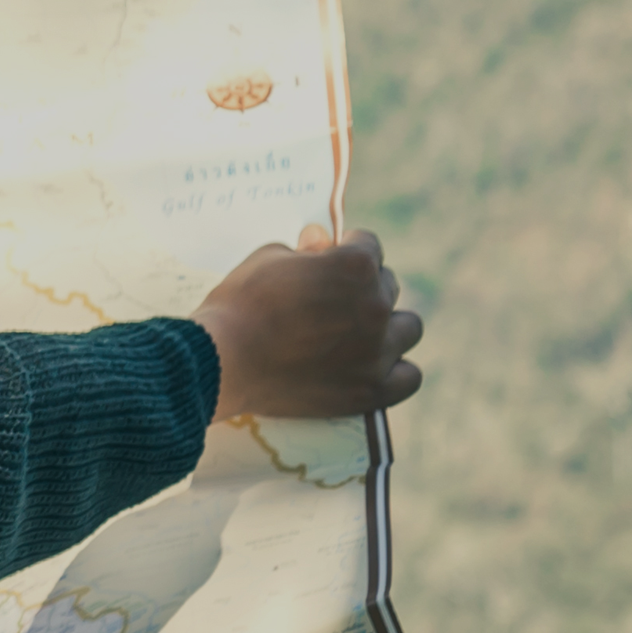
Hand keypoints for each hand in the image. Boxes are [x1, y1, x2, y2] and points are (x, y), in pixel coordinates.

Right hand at [192, 223, 422, 418]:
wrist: (221, 360)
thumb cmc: (240, 303)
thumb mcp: (268, 259)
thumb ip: (305, 250)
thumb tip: (320, 242)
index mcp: (356, 265)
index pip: (368, 245)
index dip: (345, 250)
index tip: (329, 260)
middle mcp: (375, 305)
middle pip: (388, 285)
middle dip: (363, 286)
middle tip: (334, 300)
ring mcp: (377, 350)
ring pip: (409, 328)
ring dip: (389, 325)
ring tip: (360, 333)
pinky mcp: (370, 390)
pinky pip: (410, 377)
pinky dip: (396, 369)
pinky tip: (375, 365)